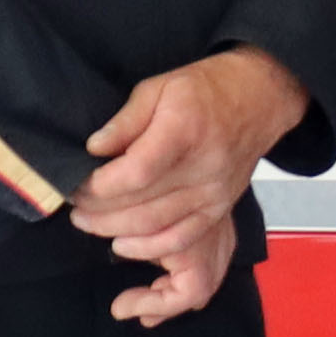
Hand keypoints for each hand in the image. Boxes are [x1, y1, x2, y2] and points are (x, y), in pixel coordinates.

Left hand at [78, 47, 305, 320]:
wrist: (261, 99)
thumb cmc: (206, 88)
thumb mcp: (158, 87)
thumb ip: (124, 121)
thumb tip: (93, 149)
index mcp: (184, 132)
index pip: (135, 173)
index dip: (100, 186)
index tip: (77, 184)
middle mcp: (203, 168)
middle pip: (142, 205)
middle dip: (98, 211)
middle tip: (74, 205)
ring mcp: (214, 193)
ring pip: (157, 227)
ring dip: (115, 231)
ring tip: (88, 222)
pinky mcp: (221, 208)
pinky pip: (183, 239)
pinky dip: (150, 248)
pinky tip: (124, 245)